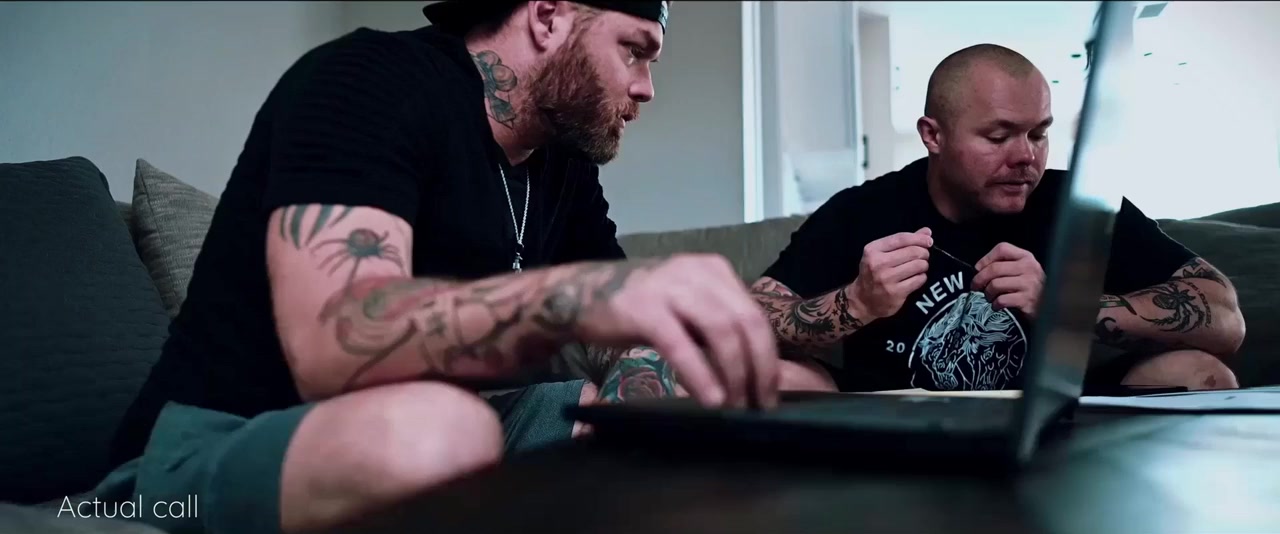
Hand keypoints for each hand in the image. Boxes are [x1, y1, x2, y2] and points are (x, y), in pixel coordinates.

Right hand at [571, 254, 780, 409]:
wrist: (579, 294)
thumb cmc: (637, 305)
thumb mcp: (685, 306)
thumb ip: (715, 326)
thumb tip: (750, 369)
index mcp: (714, 270)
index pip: (755, 315)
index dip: (768, 356)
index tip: (770, 392)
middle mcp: (698, 273)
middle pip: (747, 322)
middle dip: (760, 368)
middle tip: (761, 405)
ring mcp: (671, 288)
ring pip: (722, 332)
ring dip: (736, 374)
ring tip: (737, 406)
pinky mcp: (645, 310)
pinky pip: (682, 346)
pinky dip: (701, 375)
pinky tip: (711, 399)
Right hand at [849, 228, 932, 319]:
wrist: (863, 301)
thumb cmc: (873, 273)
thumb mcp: (881, 254)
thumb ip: (903, 241)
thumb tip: (927, 232)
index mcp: (872, 250)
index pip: (901, 238)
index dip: (919, 238)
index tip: (929, 241)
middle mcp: (878, 263)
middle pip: (913, 251)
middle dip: (923, 253)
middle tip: (923, 257)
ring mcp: (887, 279)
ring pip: (918, 265)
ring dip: (923, 265)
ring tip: (918, 268)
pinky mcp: (896, 293)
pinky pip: (919, 279)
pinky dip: (921, 277)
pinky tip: (915, 278)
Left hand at [971, 243, 1043, 316]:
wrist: (1051, 308)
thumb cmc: (1032, 289)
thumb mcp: (1024, 271)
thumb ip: (1007, 265)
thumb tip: (980, 269)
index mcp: (1026, 257)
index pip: (1002, 249)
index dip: (985, 259)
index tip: (978, 269)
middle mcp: (1029, 268)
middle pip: (994, 268)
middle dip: (979, 279)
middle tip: (975, 287)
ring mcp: (1029, 284)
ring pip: (995, 285)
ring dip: (987, 294)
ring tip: (990, 297)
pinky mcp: (1027, 300)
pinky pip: (1001, 300)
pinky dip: (995, 304)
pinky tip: (998, 306)